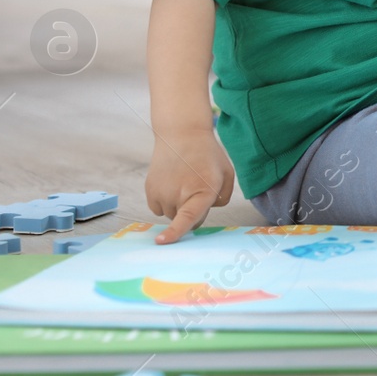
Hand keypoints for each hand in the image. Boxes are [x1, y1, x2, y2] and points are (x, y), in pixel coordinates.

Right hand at [146, 128, 233, 243]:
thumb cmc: (207, 155)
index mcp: (202, 189)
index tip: (161, 242)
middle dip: (194, 210)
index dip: (176, 232)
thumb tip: (204, 213)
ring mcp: (161, 193)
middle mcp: (179, 193)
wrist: (182, 134)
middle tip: (197, 186)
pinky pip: (159, 208)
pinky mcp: (150, 191)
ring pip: (172, 215)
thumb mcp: (226, 174)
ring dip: (179, 205)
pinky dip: (166, 201)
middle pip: (187, 220)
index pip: (189, 217)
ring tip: (184, 181)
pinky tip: (172, 183)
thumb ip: (222, 198)